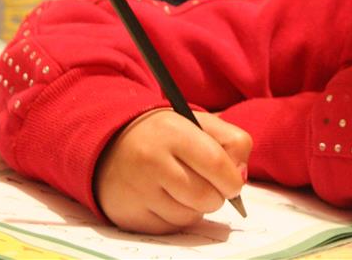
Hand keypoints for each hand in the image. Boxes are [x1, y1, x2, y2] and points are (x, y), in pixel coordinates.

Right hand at [94, 109, 251, 233]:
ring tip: (180, 186)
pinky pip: (171, 228)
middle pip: (207, 197)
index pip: (216, 163)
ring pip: (190, 216)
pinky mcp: (130, 215)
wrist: (111, 141)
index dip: (232, 178)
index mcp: (172, 131)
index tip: (232, 182)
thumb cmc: (165, 134)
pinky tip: (164, 197)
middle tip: (204, 182)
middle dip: (215, 195)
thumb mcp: (198, 122)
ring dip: (195, 206)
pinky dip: (176, 217)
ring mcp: (139, 190)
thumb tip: (240, 179)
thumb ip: (231, 141)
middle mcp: (152, 160)